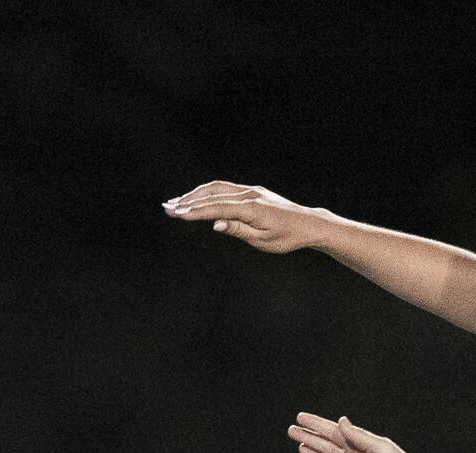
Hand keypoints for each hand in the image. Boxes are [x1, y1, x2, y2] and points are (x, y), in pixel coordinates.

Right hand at [164, 181, 327, 252]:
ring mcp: (251, 190)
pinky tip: (197, 198)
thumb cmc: (287, 237)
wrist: (308, 224)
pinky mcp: (252, 190)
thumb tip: (215, 224)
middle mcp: (249, 195)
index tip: (177, 215)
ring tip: (176, 203)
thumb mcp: (263, 241)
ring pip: (217, 188)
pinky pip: (225, 188)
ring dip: (195, 194)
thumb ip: (238, 230)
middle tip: (167, 208)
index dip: (196, 211)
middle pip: (212, 194)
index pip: (217, 208)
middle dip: (188, 201)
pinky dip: (208, 192)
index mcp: (252, 209)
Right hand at [291, 413, 424, 452]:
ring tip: (301, 446)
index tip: (300, 417)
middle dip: (309, 437)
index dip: (316, 425)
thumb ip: (358, 436)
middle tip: (292, 430)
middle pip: (326, 446)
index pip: (332, 432)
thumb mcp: (380, 447)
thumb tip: (340, 421)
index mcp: (358, 445)